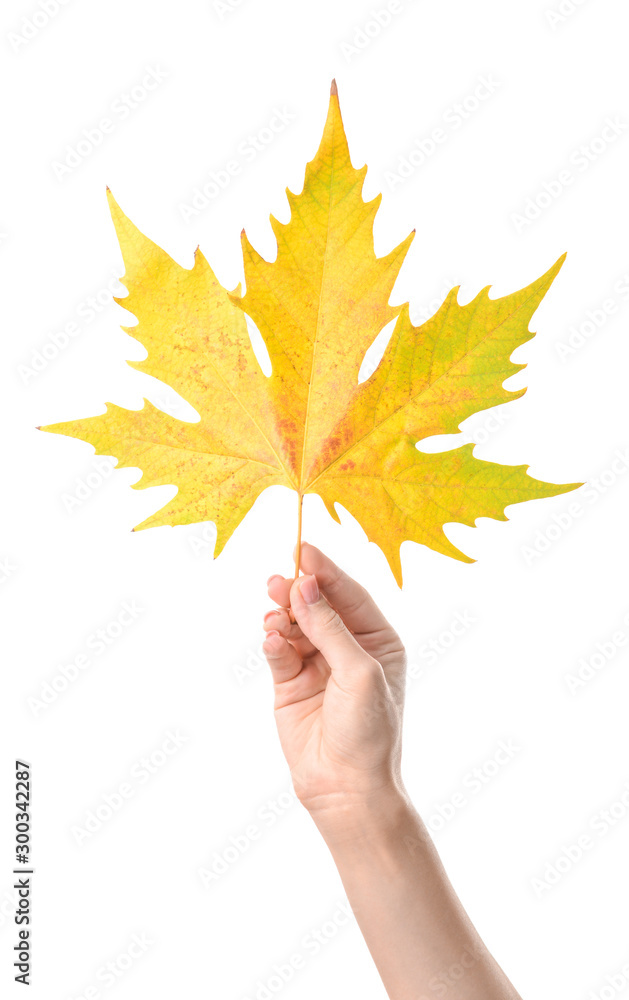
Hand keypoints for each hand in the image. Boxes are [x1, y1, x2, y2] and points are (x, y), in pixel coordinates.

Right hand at [262, 543, 406, 819]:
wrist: (346, 788)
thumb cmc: (368, 731)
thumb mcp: (358, 672)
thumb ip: (330, 626)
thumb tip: (305, 584)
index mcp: (377, 640)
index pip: (350, 594)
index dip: (326, 571)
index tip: (302, 549)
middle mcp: (347, 647)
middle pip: (318, 603)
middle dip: (298, 590)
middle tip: (278, 580)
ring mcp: (317, 663)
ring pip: (294, 623)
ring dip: (282, 614)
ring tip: (274, 615)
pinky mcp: (289, 682)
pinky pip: (277, 649)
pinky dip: (272, 640)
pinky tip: (271, 638)